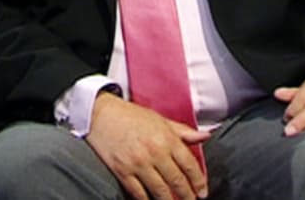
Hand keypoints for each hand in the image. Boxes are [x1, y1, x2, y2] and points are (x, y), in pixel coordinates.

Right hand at [85, 92, 209, 199]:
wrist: (99, 113)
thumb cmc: (129, 115)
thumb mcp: (159, 119)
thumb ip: (183, 131)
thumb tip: (206, 136)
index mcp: (166, 138)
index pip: (190, 165)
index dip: (199, 181)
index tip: (202, 191)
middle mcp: (154, 152)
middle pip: (177, 181)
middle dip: (188, 195)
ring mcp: (137, 163)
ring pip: (161, 191)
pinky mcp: (122, 171)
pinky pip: (139, 193)